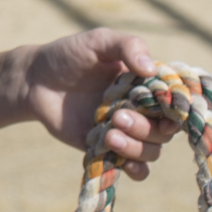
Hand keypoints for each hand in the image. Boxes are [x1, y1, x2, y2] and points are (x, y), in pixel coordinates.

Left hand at [17, 29, 177, 179]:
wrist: (35, 80)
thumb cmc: (69, 55)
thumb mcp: (97, 41)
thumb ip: (126, 45)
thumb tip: (150, 68)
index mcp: (146, 86)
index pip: (175, 104)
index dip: (176, 111)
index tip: (164, 111)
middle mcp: (142, 110)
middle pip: (164, 131)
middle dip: (145, 129)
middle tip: (117, 117)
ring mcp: (126, 131)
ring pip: (151, 151)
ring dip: (136, 148)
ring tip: (108, 134)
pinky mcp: (108, 148)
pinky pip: (133, 168)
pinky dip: (134, 170)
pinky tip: (122, 162)